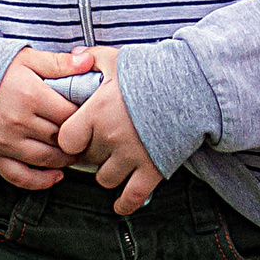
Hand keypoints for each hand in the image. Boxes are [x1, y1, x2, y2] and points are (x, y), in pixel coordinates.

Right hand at [0, 46, 96, 189]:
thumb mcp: (27, 58)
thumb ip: (59, 63)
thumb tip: (88, 62)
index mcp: (31, 95)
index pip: (70, 114)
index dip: (85, 116)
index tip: (91, 116)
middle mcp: (18, 122)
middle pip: (60, 138)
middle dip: (78, 139)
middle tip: (90, 137)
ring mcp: (4, 142)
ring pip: (45, 160)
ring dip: (65, 160)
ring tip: (76, 153)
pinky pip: (19, 177)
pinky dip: (40, 182)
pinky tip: (56, 176)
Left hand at [53, 49, 159, 216]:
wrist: (192, 85)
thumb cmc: (152, 71)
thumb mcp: (117, 59)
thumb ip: (90, 57)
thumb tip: (73, 55)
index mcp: (97, 113)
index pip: (66, 141)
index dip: (71, 139)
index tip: (78, 134)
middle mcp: (110, 138)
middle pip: (87, 160)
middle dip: (93, 152)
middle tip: (103, 143)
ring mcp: (132, 156)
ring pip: (105, 179)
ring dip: (108, 173)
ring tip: (116, 161)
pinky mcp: (153, 169)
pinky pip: (132, 196)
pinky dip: (125, 204)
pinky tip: (120, 204)